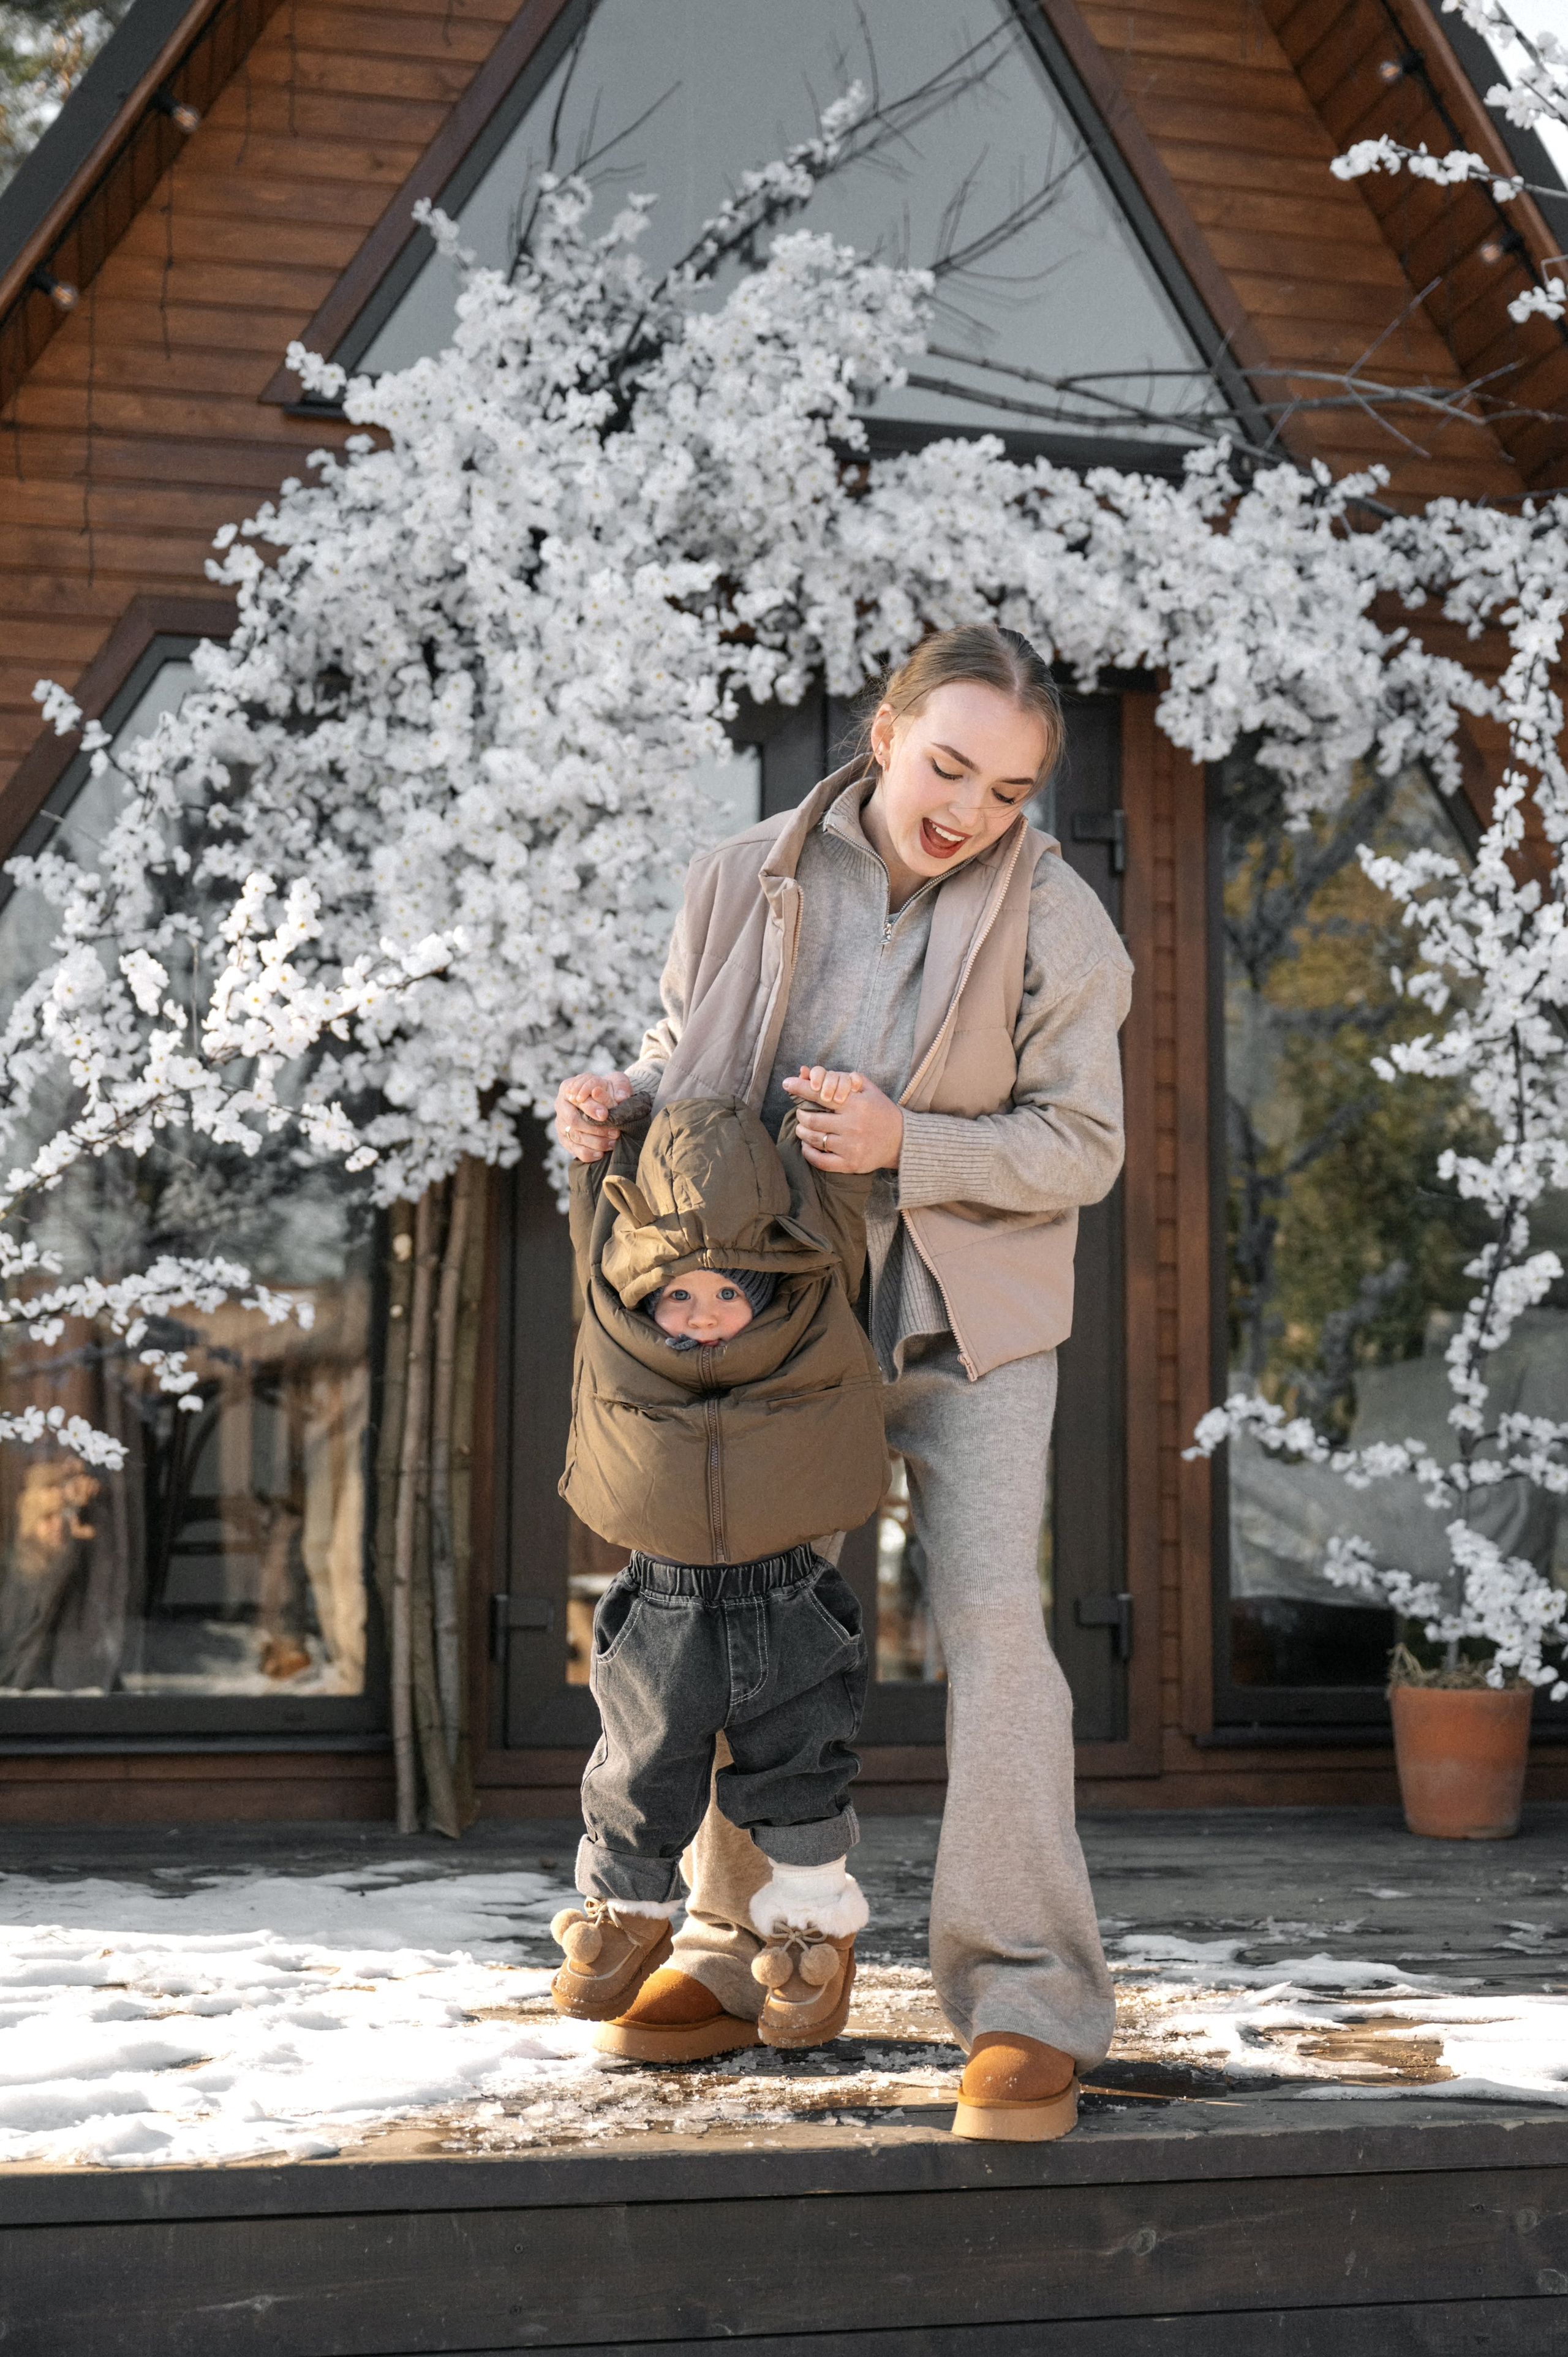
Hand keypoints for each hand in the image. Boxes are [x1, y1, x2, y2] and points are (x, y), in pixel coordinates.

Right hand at [555, 1071, 631, 1161]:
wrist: (604, 1100)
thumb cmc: (609, 1089)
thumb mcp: (616, 1082)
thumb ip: (620, 1086)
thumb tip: (621, 1097)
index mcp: (569, 1087)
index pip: (577, 1100)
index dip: (590, 1108)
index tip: (605, 1114)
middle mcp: (561, 1105)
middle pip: (574, 1120)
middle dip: (595, 1128)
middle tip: (615, 1132)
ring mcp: (560, 1123)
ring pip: (574, 1136)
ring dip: (595, 1142)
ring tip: (612, 1142)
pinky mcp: (564, 1138)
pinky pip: (573, 1148)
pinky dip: (587, 1153)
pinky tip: (600, 1154)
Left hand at [782, 1066, 903, 1172]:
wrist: (902, 1141)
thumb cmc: (882, 1112)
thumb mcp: (869, 1090)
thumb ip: (845, 1079)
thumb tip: (816, 1072)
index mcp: (856, 1105)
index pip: (821, 1095)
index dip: (800, 1088)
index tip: (787, 1084)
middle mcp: (852, 1125)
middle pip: (812, 1119)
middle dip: (801, 1114)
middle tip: (801, 1112)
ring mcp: (850, 1146)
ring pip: (814, 1138)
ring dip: (802, 1132)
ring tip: (802, 1128)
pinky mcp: (849, 1164)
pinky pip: (820, 1160)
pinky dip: (808, 1152)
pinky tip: (807, 1145)